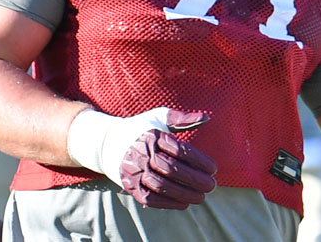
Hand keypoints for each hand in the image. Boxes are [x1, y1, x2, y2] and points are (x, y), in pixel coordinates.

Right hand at [67, 107, 217, 209]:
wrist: (106, 143)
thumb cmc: (140, 129)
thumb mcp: (158, 117)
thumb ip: (183, 118)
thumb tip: (207, 117)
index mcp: (152, 136)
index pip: (181, 150)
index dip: (200, 161)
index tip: (214, 169)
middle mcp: (142, 154)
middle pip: (173, 169)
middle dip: (195, 179)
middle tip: (212, 186)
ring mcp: (134, 171)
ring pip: (162, 186)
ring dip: (185, 194)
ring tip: (202, 197)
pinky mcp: (129, 186)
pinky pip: (150, 198)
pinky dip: (169, 203)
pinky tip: (184, 203)